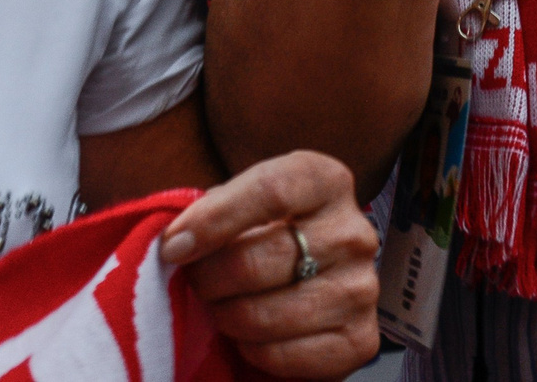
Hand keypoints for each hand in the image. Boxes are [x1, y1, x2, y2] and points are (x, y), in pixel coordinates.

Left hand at [160, 151, 380, 377]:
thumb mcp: (239, 198)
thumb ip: (210, 209)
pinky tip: (248, 334)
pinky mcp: (362, 342)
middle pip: (257, 261)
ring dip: (225, 316)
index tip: (173, 247)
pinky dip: (251, 350)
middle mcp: (354, 233)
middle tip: (195, 282)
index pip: (269, 192)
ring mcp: (363, 290)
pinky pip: (284, 356)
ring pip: (265, 315)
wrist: (312, 272)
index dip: (212, 221)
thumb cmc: (261, 227)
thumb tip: (176, 243)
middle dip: (208, 279)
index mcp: (325, 181)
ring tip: (220, 306)